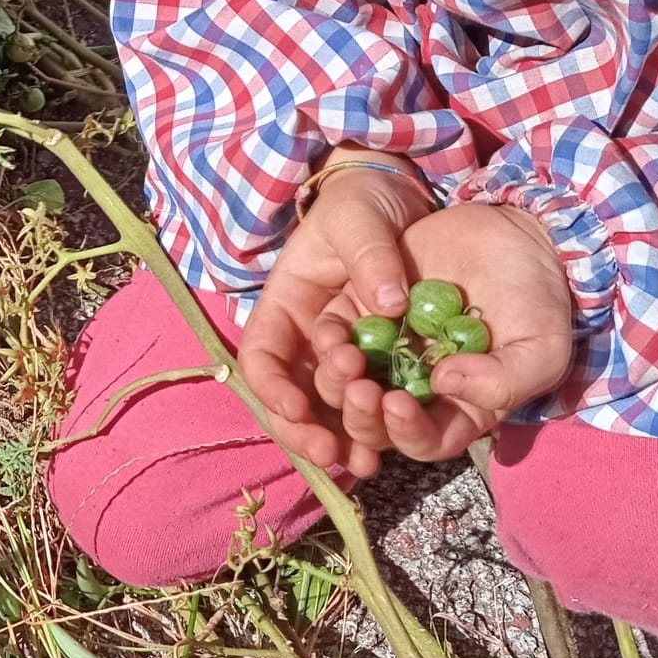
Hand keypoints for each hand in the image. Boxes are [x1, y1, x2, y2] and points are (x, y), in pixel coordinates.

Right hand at [237, 156, 435, 474]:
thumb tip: (389, 305)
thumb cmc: (364, 200)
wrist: (396, 194)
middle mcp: (305, 338)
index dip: (272, 389)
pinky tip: (388, 450)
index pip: (261, 356)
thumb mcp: (359, 216)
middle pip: (289, 397)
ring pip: (326, 409)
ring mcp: (339, 353)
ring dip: (340, 438)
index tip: (298, 409)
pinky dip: (374, 427)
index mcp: (284, 304)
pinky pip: (367, 400)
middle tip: (334, 452)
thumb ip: (370, 255)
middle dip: (305, 430)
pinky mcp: (376, 362)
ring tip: (364, 463)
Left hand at [313, 203, 575, 464]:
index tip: (397, 404)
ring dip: (336, 381)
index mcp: (458, 410)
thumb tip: (445, 383)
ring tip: (341, 356)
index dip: (407, 432)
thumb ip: (503, 380)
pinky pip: (336, 336)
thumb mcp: (541, 348)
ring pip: (346, 384)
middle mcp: (416, 389)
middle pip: (375, 423)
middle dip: (361, 415)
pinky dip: (328, 340)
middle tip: (358, 389)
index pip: (425, 440)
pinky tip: (328, 331)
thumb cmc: (538, 301)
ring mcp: (388, 353)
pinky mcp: (366, 314)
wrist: (520, 235)